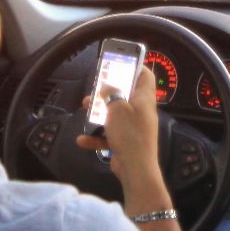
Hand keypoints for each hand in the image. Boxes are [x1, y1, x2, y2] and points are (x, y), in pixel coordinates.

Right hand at [76, 67, 167, 198]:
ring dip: (99, 112)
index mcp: (144, 99)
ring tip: (86, 109)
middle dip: (108, 91)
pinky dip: (97, 136)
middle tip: (96, 88)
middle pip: (126, 95)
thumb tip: (108, 86)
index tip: (121, 61)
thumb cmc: (129, 134)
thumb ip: (111, 94)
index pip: (146, 76)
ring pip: (115, 114)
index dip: (135, 66)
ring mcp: (134, 128)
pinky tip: (84, 139)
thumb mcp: (117, 108)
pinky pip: (110, 135)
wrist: (135, 168)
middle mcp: (141, 112)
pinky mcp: (126, 142)